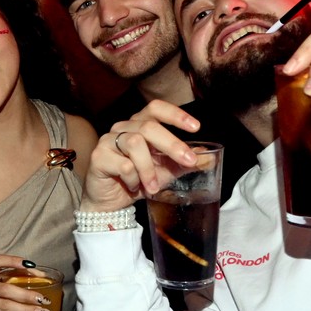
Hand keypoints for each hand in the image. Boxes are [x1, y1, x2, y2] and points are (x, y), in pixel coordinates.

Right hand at [80, 100, 201, 212]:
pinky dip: (133, 179)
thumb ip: (184, 163)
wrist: (110, 202)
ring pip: (135, 143)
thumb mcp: (166, 172)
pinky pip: (123, 164)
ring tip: (153, 188)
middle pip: (149, 126)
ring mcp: (108, 140)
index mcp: (139, 125)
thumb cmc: (137, 181)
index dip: (175, 114)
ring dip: (149, 169)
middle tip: (189, 161)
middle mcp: (123, 127)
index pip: (156, 108)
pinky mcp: (98, 157)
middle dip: (172, 145)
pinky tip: (133, 186)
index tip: (195, 128)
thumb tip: (211, 158)